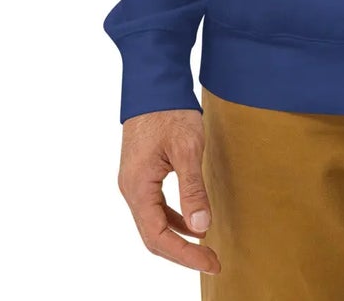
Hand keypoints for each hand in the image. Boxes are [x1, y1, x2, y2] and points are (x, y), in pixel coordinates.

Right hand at [117, 108, 219, 274]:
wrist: (153, 82)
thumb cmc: (169, 111)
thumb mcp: (187, 148)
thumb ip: (193, 189)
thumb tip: (202, 226)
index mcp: (137, 187)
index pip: (157, 237)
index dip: (184, 254)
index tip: (210, 261)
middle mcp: (131, 189)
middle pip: (152, 236)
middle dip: (182, 252)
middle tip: (213, 260)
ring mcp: (134, 181)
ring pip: (153, 223)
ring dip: (178, 238)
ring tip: (205, 246)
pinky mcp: (142, 173)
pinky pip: (155, 207)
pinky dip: (173, 219)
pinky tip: (192, 220)